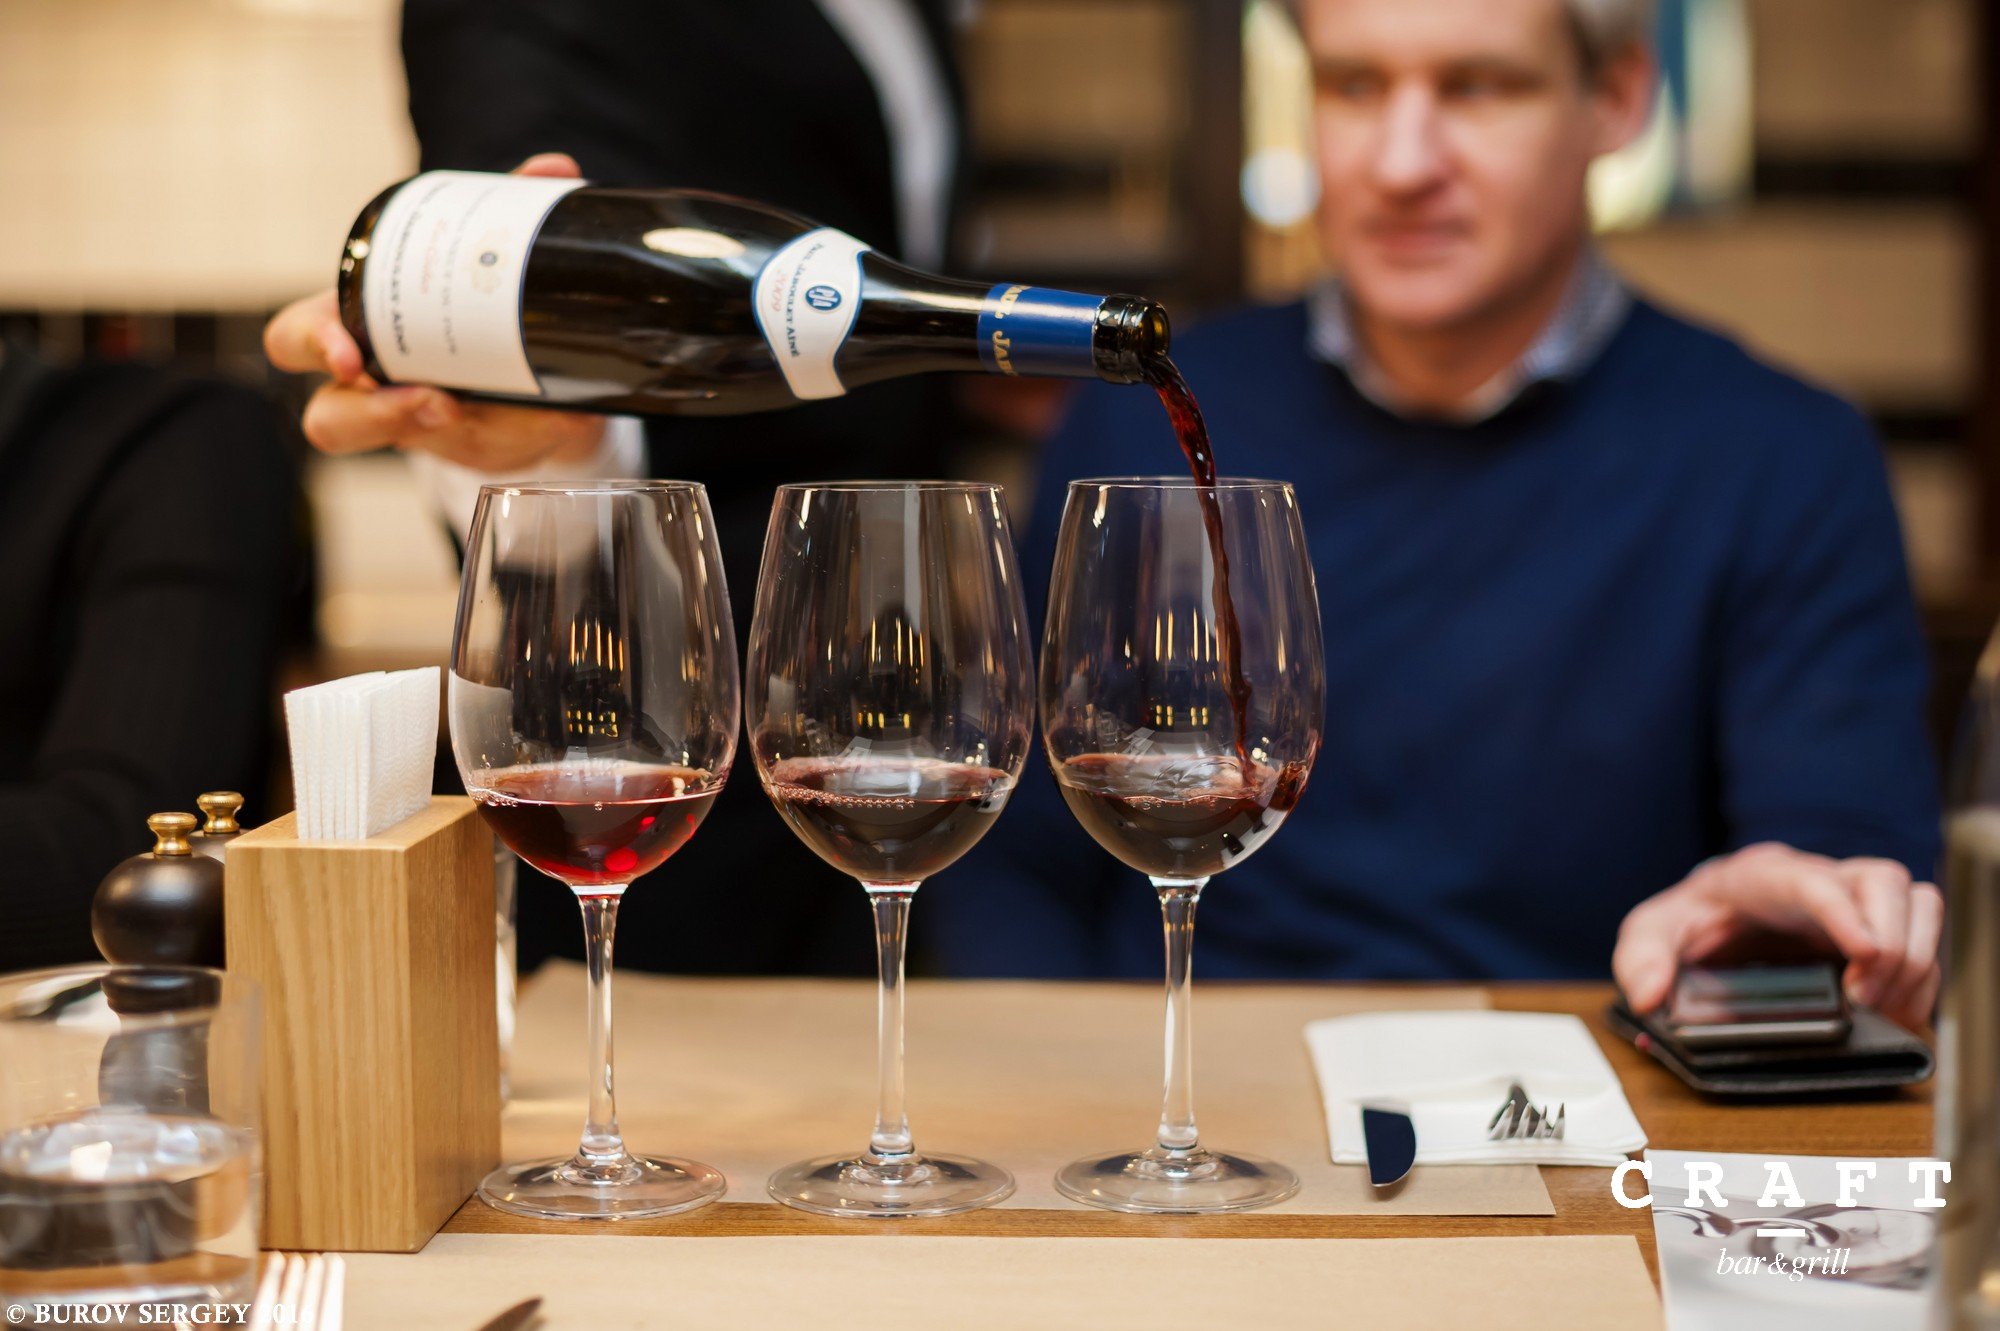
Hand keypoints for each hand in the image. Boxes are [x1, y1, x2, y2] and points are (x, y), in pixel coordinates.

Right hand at [263, 152, 606, 470]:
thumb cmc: (470, 308)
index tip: (348, 354)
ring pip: (406, 450)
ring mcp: (419, 430)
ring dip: (430, 432)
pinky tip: (543, 417)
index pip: (295, 341)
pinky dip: (515, 433)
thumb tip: (553, 167)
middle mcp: (374, 392)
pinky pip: (479, 452)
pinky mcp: (471, 451)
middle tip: (420, 398)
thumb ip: (510, 216)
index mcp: (351, 331)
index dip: (313, 347)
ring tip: (461, 412)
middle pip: (330, 419)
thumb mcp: (479, 263)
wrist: (527, 367)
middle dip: (365, 414)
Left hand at [1612, 842, 1942, 1031]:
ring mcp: (1855, 904)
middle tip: (1863, 996)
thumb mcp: (1653, 932)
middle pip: (1885, 882)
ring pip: (1918, 904)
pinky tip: (1896, 1013)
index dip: (1845, 912)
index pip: (1812, 881)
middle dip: (1890, 942)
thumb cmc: (1692, 918)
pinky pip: (1925, 942)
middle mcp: (1820, 882)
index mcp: (1763, 876)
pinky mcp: (1877, 931)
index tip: (1865, 952)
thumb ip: (1641, 956)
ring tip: (1882, 1008)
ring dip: (1914, 961)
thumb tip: (1648, 996)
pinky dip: (1921, 981)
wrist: (1718, 914)